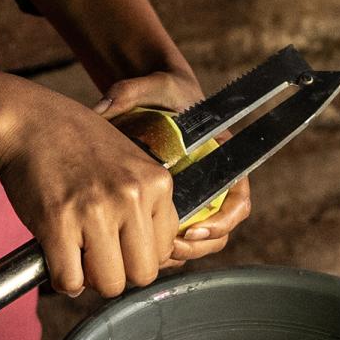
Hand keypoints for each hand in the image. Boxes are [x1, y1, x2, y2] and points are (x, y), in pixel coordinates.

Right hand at [0, 79, 179, 301]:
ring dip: (90, 278)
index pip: (166, 250)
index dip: (139, 254)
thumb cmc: (76, 144)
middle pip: (143, 274)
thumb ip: (148, 204)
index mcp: (157, 182)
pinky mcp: (58, 223)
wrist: (27, 123)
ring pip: (110, 284)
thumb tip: (165, 260)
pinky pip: (70, 281)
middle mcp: (132, 196)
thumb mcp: (130, 163)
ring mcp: (96, 210)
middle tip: (97, 254)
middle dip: (119, 272)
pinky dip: (62, 278)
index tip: (119, 244)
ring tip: (76, 253)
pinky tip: (57, 255)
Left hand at [91, 71, 249, 269]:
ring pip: (193, 240)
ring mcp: (190, 199)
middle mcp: (210, 184)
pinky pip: (168, 237)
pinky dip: (155, 247)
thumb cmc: (158, 89)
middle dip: (192, 247)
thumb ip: (131, 91)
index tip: (193, 228)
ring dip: (174, 253)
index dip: (221, 222)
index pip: (237, 202)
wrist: (147, 97)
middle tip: (164, 250)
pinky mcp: (166, 208)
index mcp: (221, 159)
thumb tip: (102, 106)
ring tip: (146, 254)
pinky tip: (131, 247)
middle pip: (215, 231)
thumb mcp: (152, 85)